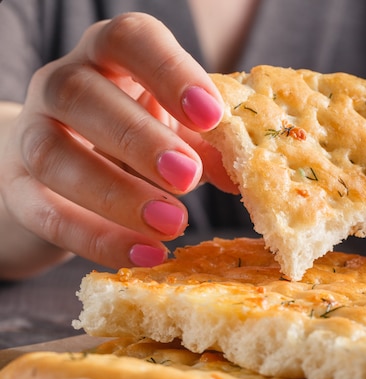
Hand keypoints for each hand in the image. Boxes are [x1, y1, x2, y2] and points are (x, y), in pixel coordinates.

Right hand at [0, 13, 235, 272]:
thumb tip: (245, 176)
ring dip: (116, 194)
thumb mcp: (177, 131)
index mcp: (110, 57)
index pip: (130, 40)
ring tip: (173, 224)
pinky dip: (97, 237)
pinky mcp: (18, 188)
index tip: (210, 116)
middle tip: (187, 178)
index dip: (170, 72)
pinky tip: (145, 254)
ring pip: (54, 155)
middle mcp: (62, 85)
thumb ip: (207, 146)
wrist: (68, 169)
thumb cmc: (137, 136)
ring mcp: (32, 134)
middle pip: (82, 95)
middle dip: (139, 139)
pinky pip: (44, 213)